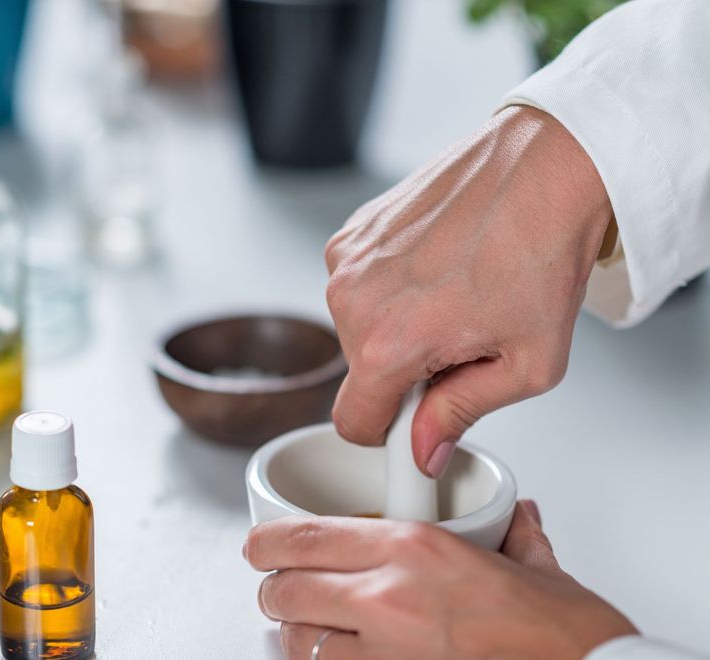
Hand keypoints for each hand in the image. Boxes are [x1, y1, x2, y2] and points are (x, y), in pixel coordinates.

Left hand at [245, 501, 636, 659]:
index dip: (265, 542)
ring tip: (307, 630)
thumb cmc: (562, 634)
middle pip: (284, 589)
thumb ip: (512, 533)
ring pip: (297, 642)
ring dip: (294, 635)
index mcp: (413, 549)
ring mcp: (386, 653)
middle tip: (281, 588)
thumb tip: (515, 513)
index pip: (304, 536)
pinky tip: (335, 659)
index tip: (258, 545)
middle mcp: (389, 597)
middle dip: (274, 590)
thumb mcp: (535, 565)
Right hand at [325, 106, 613, 475]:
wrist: (546, 165)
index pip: (353, 424)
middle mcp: (351, 299)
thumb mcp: (529, 363)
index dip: (390, 431)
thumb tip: (423, 449)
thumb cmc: (544, 252)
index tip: (420, 417)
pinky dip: (391, 287)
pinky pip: (359, 286)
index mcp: (388, 342)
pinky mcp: (352, 232)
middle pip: (361, 373)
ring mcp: (346, 259)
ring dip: (397, 325)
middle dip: (404, 370)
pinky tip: (437, 265)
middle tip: (461, 339)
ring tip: (453, 293)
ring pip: (358, 327)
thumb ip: (462, 413)